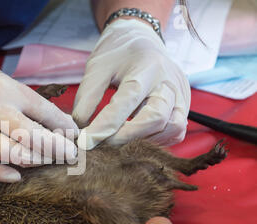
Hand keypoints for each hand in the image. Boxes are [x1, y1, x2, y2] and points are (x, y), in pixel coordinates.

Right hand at [0, 39, 78, 182]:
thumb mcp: (5, 79)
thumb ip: (29, 101)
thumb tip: (60, 122)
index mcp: (7, 89)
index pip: (44, 111)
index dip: (64, 128)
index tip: (75, 139)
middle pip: (30, 135)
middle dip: (55, 148)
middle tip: (68, 156)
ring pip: (9, 152)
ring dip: (34, 160)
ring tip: (46, 161)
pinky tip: (16, 176)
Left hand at [73, 19, 189, 148]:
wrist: (142, 39)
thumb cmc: (117, 54)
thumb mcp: (96, 67)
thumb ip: (87, 96)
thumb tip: (79, 127)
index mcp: (146, 67)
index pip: (127, 101)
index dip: (106, 125)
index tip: (86, 141)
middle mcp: (169, 81)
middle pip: (156, 118)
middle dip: (126, 137)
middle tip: (101, 143)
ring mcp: (181, 94)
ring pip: (171, 128)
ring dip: (143, 140)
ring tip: (117, 138)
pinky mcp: (185, 106)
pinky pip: (176, 131)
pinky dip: (156, 140)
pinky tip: (136, 136)